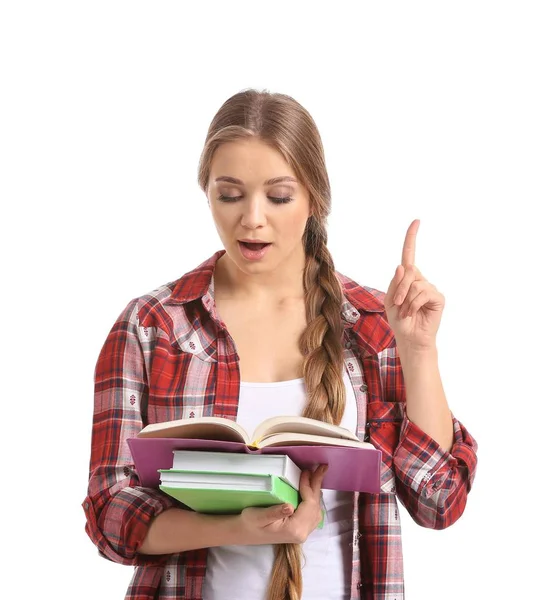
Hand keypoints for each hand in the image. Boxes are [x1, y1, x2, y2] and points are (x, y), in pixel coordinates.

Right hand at [238, 465, 327, 544]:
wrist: (245, 533)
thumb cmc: (251, 523)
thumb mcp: (259, 516)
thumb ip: (275, 512)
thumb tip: (290, 507)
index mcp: (294, 530)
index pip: (308, 505)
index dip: (308, 487)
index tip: (306, 471)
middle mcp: (302, 533)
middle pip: (315, 506)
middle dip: (317, 486)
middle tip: (321, 468)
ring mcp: (302, 533)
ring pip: (316, 510)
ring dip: (316, 492)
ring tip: (317, 475)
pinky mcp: (300, 530)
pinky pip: (312, 513)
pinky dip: (313, 500)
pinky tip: (311, 490)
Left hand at [384, 219, 444, 352]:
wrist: (409, 338)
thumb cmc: (399, 320)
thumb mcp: (390, 300)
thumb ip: (395, 283)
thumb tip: (403, 266)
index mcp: (407, 278)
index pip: (409, 255)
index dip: (411, 238)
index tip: (416, 221)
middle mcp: (420, 280)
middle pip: (408, 271)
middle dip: (399, 288)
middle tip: (397, 304)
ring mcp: (430, 288)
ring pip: (415, 284)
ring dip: (405, 300)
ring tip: (406, 312)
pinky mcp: (438, 297)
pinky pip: (423, 293)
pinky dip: (413, 304)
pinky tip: (413, 313)